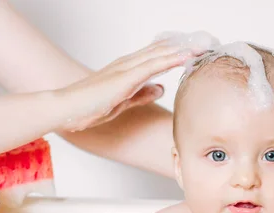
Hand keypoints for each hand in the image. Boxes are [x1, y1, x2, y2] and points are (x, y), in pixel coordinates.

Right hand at [56, 39, 202, 131]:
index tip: (196, 50)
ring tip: (204, 45)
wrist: (66, 109)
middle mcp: (128, 64)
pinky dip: (172, 59)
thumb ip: (142, 94)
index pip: (157, 56)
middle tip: (207, 43)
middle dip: (185, 47)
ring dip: (183, 49)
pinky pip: (153, 65)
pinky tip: (186, 57)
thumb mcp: (124, 102)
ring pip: (161, 54)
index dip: (177, 51)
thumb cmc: (89, 107)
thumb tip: (162, 88)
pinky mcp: (125, 78)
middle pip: (162, 50)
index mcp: (128, 69)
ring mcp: (126, 68)